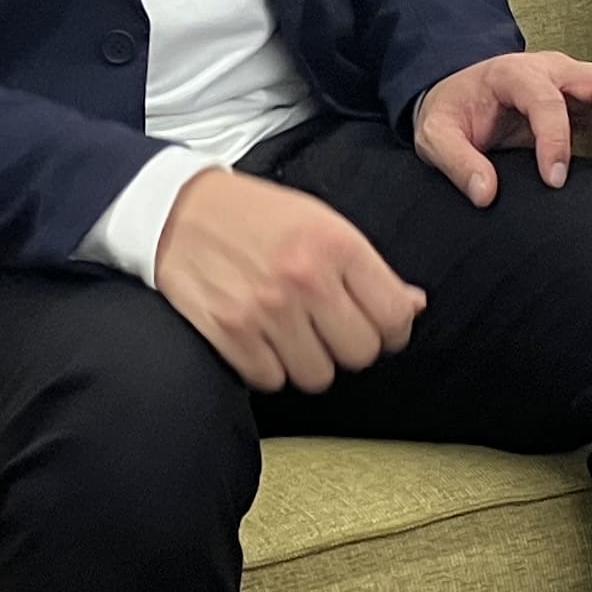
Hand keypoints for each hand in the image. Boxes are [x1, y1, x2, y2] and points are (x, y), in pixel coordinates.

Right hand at [152, 167, 424, 392]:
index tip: (376, 326)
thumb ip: (369, 267)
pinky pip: (271, 380)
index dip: (391, 330)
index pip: (394, 317)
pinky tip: (260, 338)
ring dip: (308, 360)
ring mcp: (266, 309)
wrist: (177, 211)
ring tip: (291, 332)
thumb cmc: (255, 216)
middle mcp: (305, 278)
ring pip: (317, 375)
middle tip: (328, 327)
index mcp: (337, 244)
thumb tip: (414, 306)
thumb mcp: (321, 223)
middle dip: (348, 345)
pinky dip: (268, 367)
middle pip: (360, 353)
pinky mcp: (230, 332)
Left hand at [411, 49, 591, 204]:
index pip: (546, 99)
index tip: (554, 180)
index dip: (555, 140)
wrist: (460, 94)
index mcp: (513, 73)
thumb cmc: (452, 114)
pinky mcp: (591, 95)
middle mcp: (553, 68)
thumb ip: (456, 162)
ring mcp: (577, 78)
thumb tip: (486, 193)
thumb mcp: (435, 136)